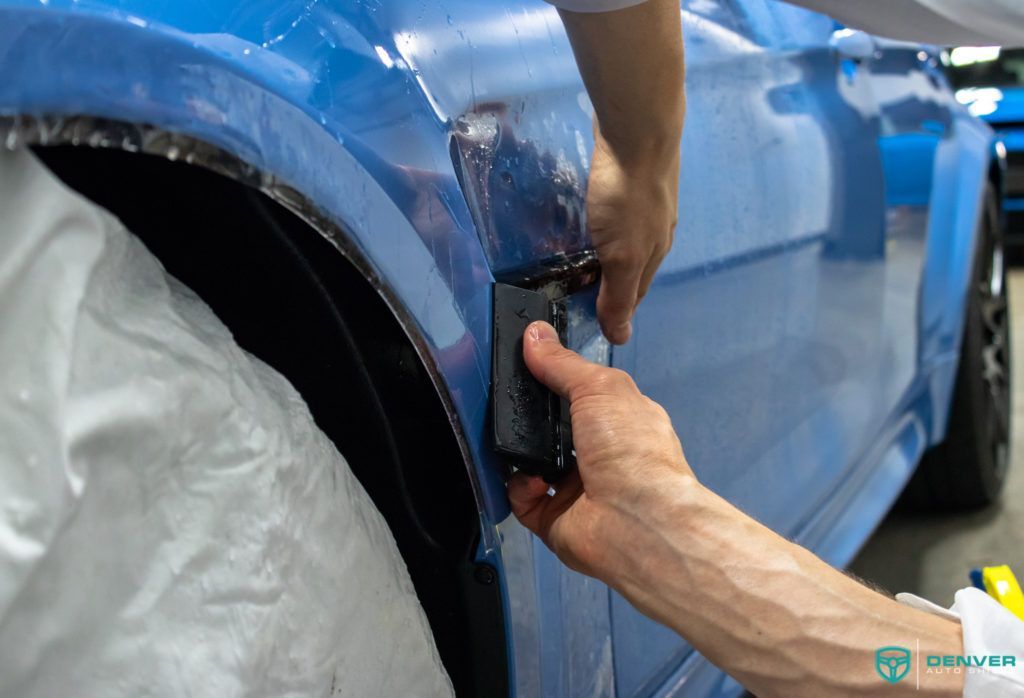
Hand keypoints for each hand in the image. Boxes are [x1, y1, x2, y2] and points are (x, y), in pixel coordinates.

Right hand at [507, 320, 693, 582]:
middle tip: (508, 399)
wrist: (637, 522)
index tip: (529, 363)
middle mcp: (601, 455)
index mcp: (621, 421)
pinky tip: (528, 476)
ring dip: (521, 450)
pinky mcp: (554, 519)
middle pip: (555, 429)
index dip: (558, 379)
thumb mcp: (600, 388)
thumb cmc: (630, 448)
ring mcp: (578, 490)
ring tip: (510, 435)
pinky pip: (523, 498)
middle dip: (532, 415)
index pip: (584, 395)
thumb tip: (534, 334)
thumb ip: (563, 364)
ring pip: (535, 462)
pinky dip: (519, 486)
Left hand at [587, 127, 678, 344]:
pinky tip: (596, 215)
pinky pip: (621, 209)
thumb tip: (621, 338)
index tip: (593, 321)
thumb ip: (618, 295)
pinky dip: (608, 221)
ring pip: (629, 237)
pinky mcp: (635, 177)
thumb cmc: (629, 195)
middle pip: (634, 267)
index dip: (615, 311)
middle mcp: (657, 231)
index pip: (634, 295)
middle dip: (613, 282)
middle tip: (585, 292)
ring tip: (586, 257)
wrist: (641, 130)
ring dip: (611, 251)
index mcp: (655, 254)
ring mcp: (648, 202)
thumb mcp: (621, 256)